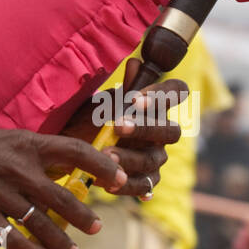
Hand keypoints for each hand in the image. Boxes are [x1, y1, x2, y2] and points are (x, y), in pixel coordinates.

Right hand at [0, 90, 127, 248]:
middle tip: (96, 227)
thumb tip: (64, 173)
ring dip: (60, 241)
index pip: (75, 151)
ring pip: (40, 223)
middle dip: (83, 215)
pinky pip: (12, 240)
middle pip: (61, 196)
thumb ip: (32, 155)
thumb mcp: (4, 140)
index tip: (120, 179)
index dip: (102, 166)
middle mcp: (15, 167)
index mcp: (25, 144)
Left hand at [66, 58, 185, 197]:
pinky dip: (127, 185)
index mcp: (155, 105)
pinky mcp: (146, 180)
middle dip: (145, 128)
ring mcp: (155, 156)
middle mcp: (161, 131)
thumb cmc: (90, 119)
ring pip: (153, 159)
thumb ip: (121, 90)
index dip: (164, 94)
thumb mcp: (100, 102)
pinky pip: (144, 185)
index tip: (136, 99)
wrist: (70, 147)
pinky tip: (111, 183)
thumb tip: (135, 63)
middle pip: (170, 130)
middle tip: (117, 126)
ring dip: (129, 157)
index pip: (177, 91)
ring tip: (105, 155)